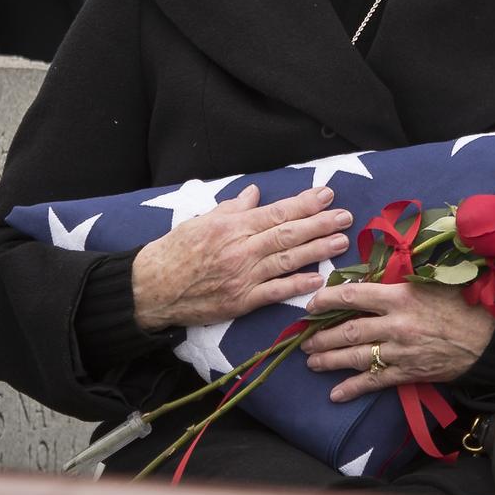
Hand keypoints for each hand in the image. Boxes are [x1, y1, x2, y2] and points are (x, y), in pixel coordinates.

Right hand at [131, 184, 352, 329]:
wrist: (149, 289)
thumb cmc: (175, 251)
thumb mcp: (201, 221)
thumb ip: (232, 208)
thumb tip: (256, 193)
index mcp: (232, 226)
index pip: (276, 212)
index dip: (304, 203)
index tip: (327, 195)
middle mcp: (240, 249)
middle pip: (288, 234)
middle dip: (320, 224)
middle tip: (345, 216)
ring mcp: (242, 276)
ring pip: (286, 261)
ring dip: (317, 251)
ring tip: (340, 242)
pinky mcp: (240, 301)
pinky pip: (274, 292)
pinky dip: (297, 286)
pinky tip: (318, 279)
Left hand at [300, 281, 494, 401]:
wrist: (488, 339)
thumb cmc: (462, 303)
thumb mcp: (432, 281)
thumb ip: (401, 279)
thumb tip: (372, 275)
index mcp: (400, 296)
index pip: (353, 295)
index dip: (326, 299)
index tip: (311, 304)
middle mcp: (396, 324)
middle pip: (348, 330)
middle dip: (321, 336)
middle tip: (304, 339)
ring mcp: (400, 351)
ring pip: (355, 357)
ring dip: (329, 360)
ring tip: (312, 361)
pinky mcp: (408, 372)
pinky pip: (374, 381)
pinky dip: (353, 389)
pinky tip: (336, 394)